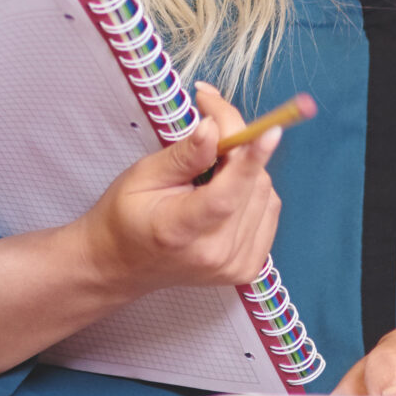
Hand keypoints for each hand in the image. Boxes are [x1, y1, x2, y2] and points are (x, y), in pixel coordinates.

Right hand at [73, 83, 282, 294]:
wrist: (125, 264)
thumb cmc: (127, 215)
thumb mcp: (143, 175)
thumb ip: (184, 154)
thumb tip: (214, 127)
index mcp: (179, 231)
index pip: (224, 196)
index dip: (250, 160)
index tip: (271, 131)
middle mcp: (214, 253)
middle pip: (251, 186)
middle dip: (240, 147)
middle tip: (213, 128)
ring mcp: (235, 265)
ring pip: (266, 193)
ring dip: (247, 169)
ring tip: (212, 170)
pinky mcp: (249, 268)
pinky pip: (269, 210)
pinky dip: (254, 190)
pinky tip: (228, 190)